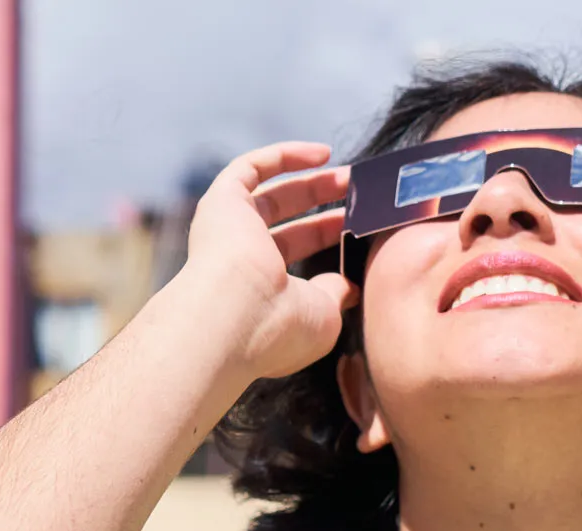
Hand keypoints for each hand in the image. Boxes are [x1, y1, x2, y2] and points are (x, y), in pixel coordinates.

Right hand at [178, 141, 357, 377]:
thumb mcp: (324, 315)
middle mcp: (239, 257)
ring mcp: (228, 227)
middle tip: (359, 192)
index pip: (295, 250)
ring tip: (351, 175)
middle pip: (287, 219)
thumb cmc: (280, 326)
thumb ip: (335, 293)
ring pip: (272, 192)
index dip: (328, 233)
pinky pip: (251, 167)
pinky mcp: (222, 202)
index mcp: (260, 287)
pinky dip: (285, 156)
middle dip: (324, 203)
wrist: (237, 317)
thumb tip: (350, 287)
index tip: (359, 222)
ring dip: (312, 180)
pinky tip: (323, 154)